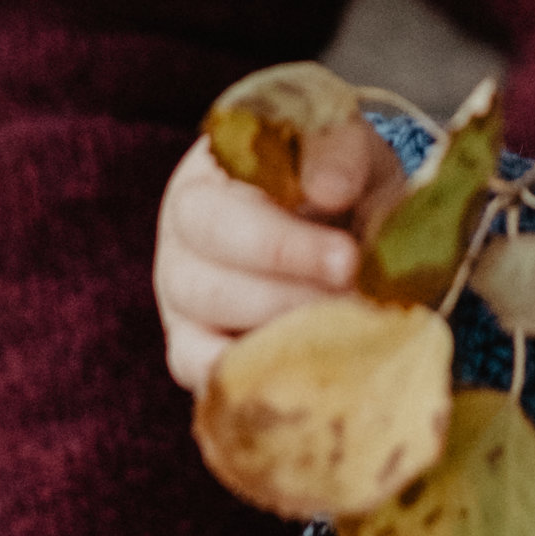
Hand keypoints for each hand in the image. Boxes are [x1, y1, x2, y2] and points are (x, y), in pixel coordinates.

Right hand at [155, 115, 407, 396]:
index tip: (348, 259)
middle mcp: (180, 247)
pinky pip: (199, 377)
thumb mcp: (346, 150)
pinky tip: (301, 380)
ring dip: (275, 342)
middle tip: (354, 303)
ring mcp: (181, 304)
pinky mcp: (193, 350)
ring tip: (344, 334)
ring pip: (197, 339)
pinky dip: (243, 385)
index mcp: (203, 185)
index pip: (219, 218)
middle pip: (204, 285)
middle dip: (286, 299)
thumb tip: (329, 189)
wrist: (346, 208)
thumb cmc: (338, 176)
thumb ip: (338, 157)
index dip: (282, 246)